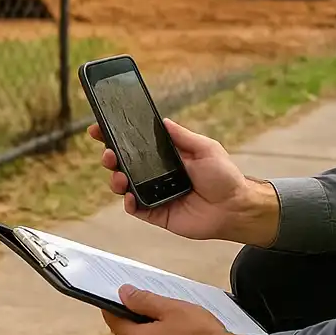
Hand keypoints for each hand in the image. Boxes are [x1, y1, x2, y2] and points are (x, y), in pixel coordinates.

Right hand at [88, 118, 278, 245]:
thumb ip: (182, 136)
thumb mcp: (206, 148)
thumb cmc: (225, 177)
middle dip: (111, 156)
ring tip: (119, 175)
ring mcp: (155, 193)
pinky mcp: (157, 213)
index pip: (137, 144)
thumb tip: (162, 121)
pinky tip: (129, 197)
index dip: (117, 136)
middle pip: (125, 163)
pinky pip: (136, 208)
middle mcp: (158, 174)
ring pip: (125, 186)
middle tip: (108, 153)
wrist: (235, 208)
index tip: (100, 128)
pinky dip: (128, 202)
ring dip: (116, 179)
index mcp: (168, 155)